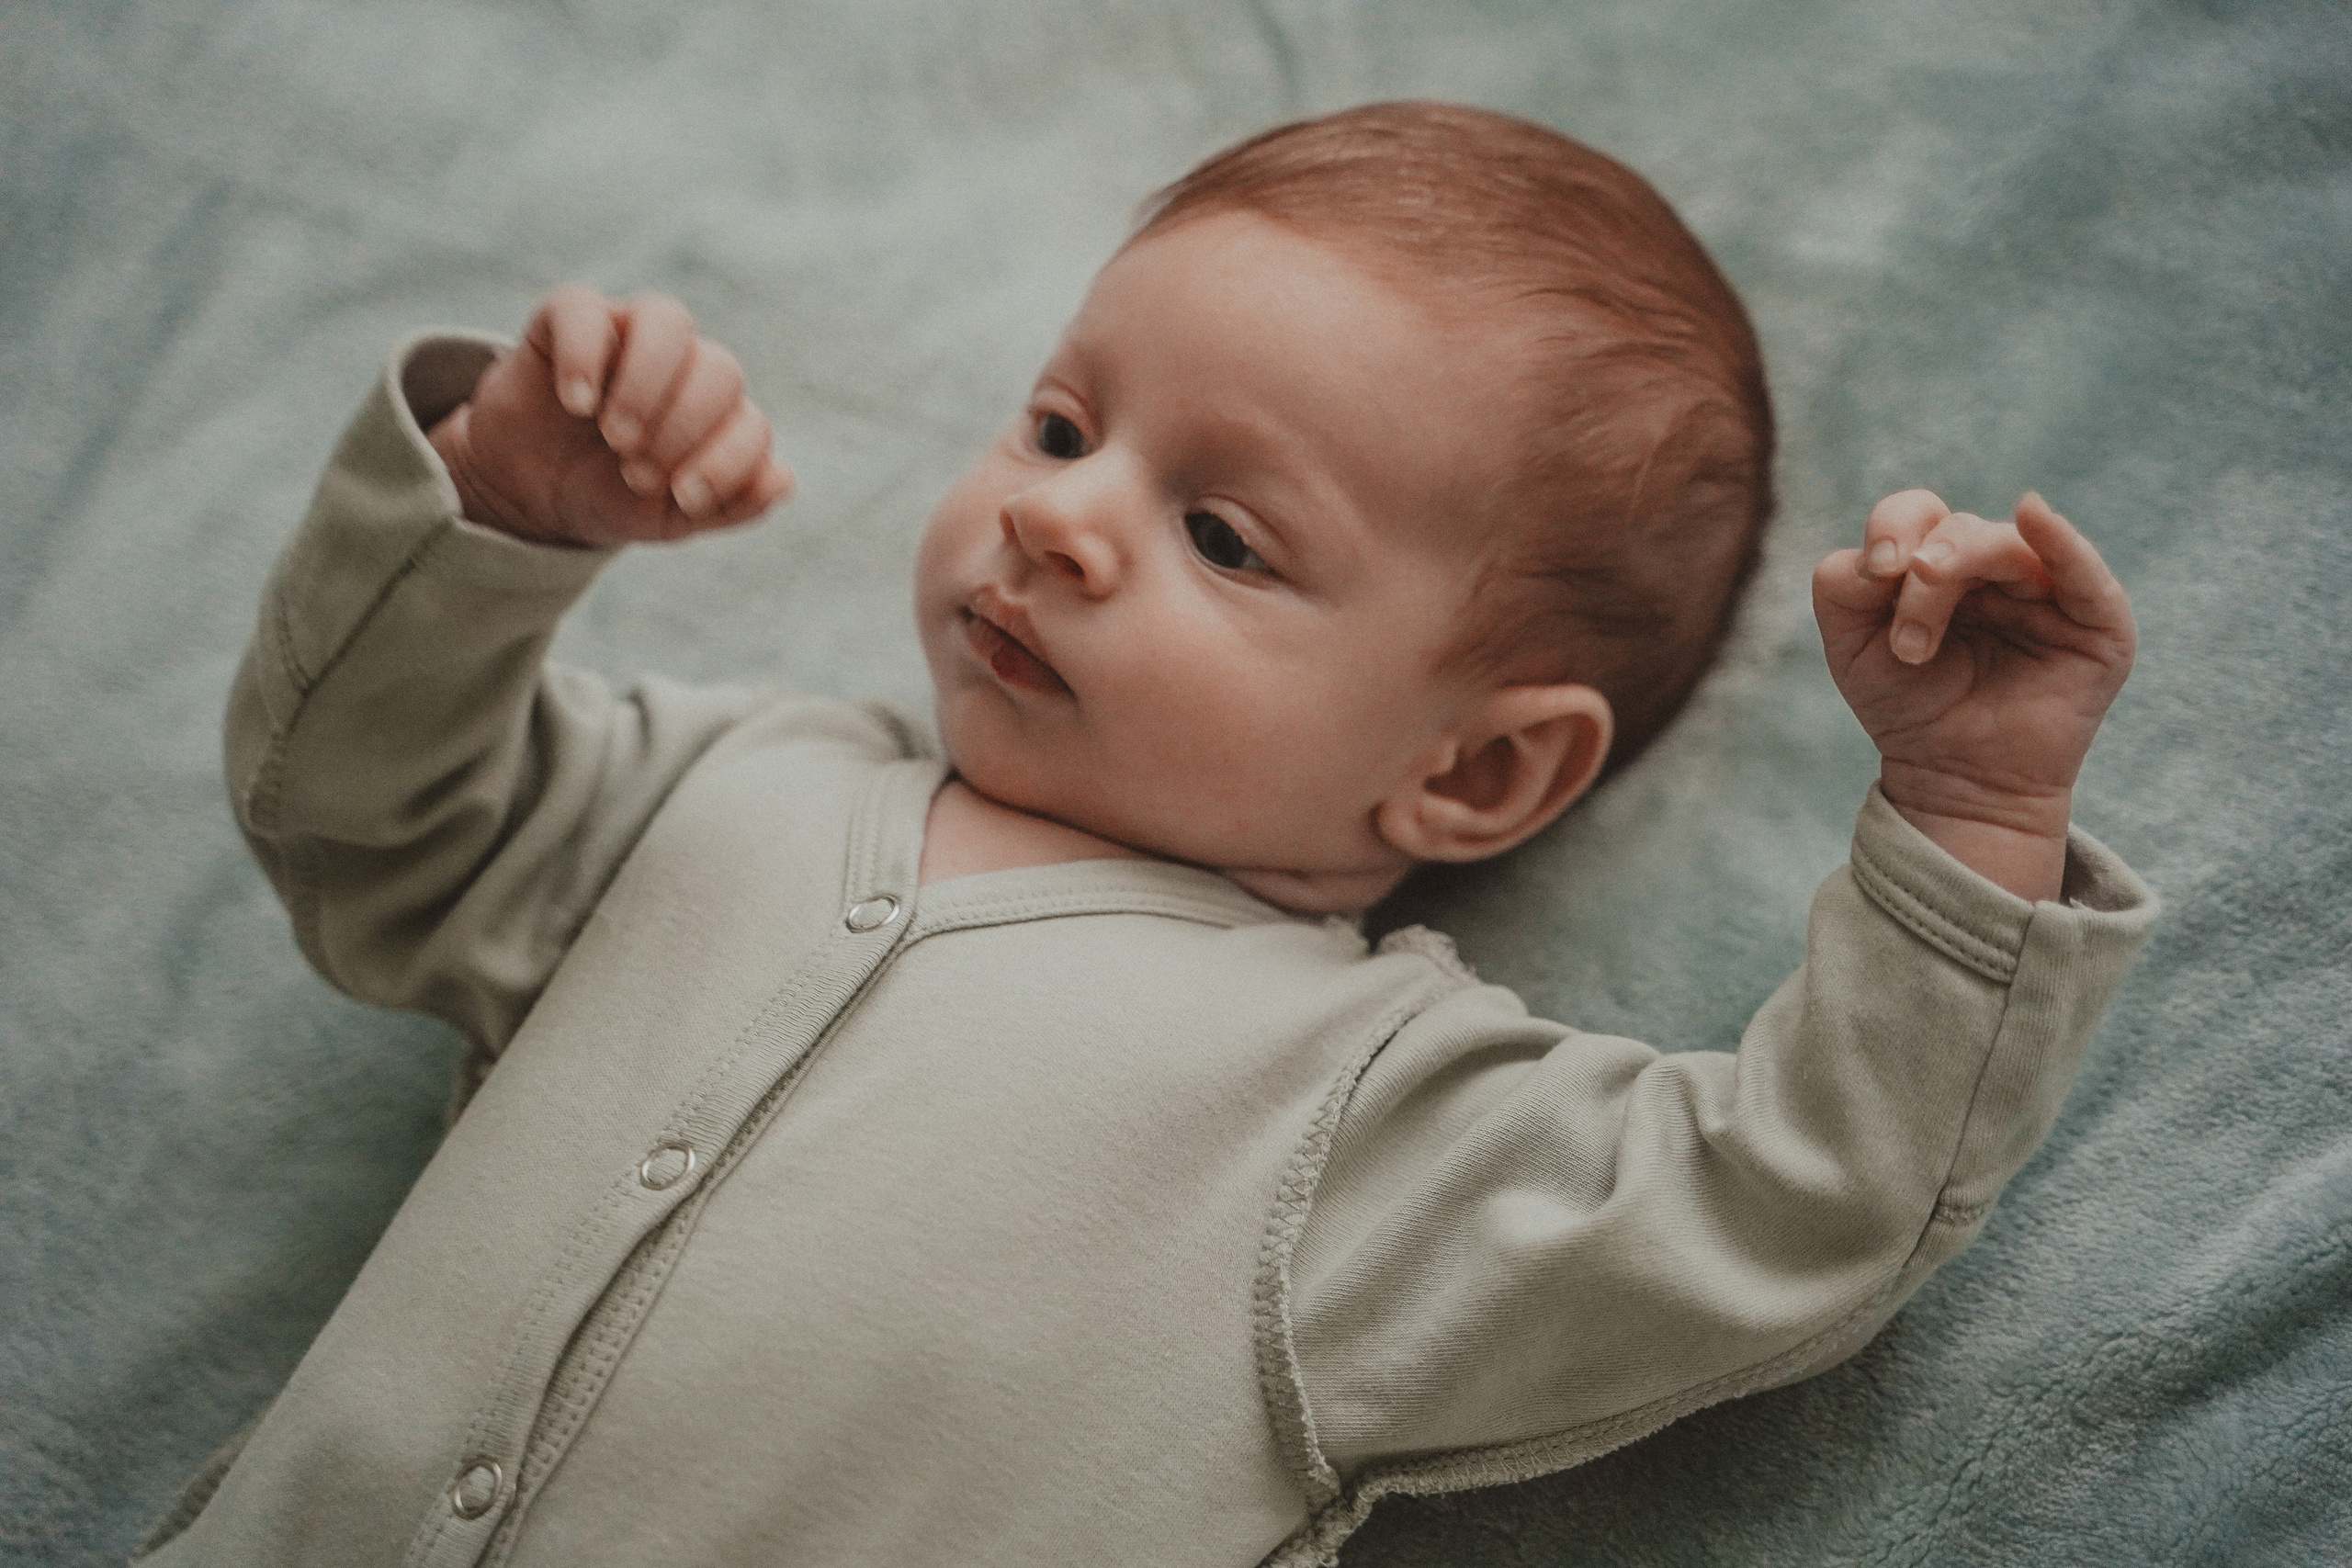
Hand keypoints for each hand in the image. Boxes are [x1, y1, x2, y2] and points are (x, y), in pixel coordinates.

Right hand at [426, 285, 795, 548]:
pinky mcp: (570, 317)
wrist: (533, 490)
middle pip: (720, 369)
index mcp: (721, 413)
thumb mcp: (671, 519)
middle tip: (638, 472)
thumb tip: (783, 480)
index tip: (684, 498)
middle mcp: (687, 363)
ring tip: (615, 436)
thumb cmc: (613, 497)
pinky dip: (584, 355)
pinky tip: (576, 403)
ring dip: (649, 384)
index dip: (728, 464)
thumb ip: (732, 504)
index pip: (752, 424)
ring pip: (668, 320)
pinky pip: (584, 308)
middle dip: (683, 429)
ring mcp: (631, 332)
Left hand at [1812, 489, 2134, 900]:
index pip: (1917, 513)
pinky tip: (2033, 515)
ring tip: (1916, 644)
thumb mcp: (1851, 647)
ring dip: (1961, 574)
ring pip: (2007, 548)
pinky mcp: (2096, 624)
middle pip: (1958, 532)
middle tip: (1904, 643)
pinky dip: (2061, 541)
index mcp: (1940, 562)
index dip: (1892, 528)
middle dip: (1922, 580)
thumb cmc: (1908, 709)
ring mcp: (2047, 591)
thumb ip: (1842, 587)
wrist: (1955, 781)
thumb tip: (1883, 553)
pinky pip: (2084, 572)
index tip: (1874, 571)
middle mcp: (1995, 568)